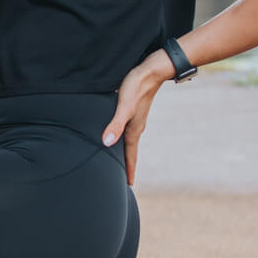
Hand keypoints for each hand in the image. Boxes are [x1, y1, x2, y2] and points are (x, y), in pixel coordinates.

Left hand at [101, 51, 171, 184]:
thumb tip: (106, 143)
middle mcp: (135, 126)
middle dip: (127, 165)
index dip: (128, 170)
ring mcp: (135, 118)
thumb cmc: (136, 87)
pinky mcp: (133, 110)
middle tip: (124, 179)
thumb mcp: (123, 106)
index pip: (130, 155)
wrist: (151, 71)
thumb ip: (115, 124)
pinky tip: (117, 135)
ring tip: (120, 161)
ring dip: (124, 152)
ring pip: (128, 140)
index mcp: (133, 129)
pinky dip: (122, 138)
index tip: (129, 186)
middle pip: (129, 151)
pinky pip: (127, 130)